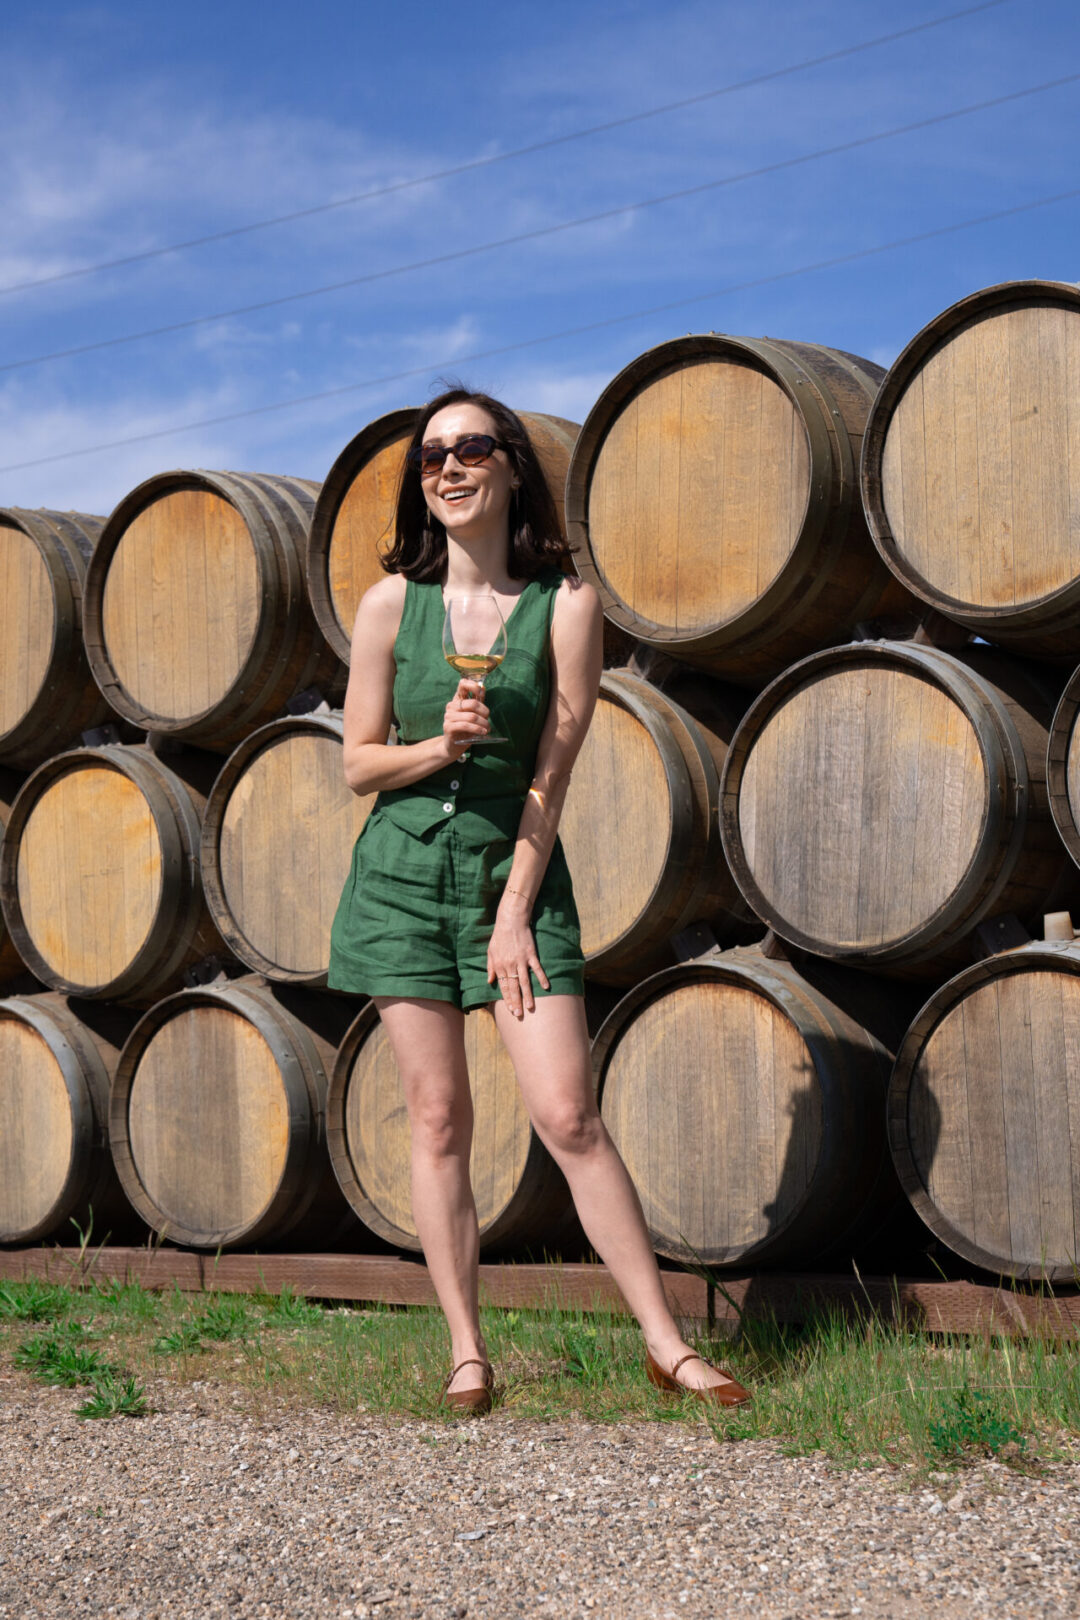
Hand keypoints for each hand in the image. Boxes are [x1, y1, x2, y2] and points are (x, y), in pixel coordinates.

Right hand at [443, 678, 489, 753]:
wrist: (452, 746)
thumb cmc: (465, 730)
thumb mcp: (473, 714)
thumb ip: (477, 701)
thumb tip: (482, 687)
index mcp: (458, 700)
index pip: (462, 684)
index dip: (473, 685)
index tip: (481, 692)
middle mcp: (451, 706)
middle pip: (472, 703)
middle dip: (485, 712)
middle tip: (488, 721)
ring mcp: (449, 716)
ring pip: (472, 716)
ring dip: (483, 723)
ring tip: (487, 729)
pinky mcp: (448, 727)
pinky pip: (466, 725)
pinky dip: (477, 729)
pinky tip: (482, 732)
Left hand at [487, 897, 549, 1018]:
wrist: (510, 920)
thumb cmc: (499, 936)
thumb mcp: (490, 951)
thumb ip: (490, 967)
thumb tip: (490, 981)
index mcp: (499, 966)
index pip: (504, 987)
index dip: (507, 999)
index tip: (511, 1010)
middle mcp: (510, 965)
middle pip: (513, 988)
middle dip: (516, 1002)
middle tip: (519, 1014)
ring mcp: (521, 960)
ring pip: (524, 982)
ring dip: (527, 995)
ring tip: (530, 1007)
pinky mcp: (530, 954)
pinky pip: (536, 968)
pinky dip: (541, 977)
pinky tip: (546, 987)